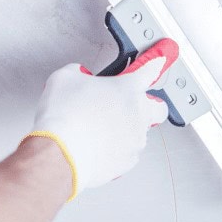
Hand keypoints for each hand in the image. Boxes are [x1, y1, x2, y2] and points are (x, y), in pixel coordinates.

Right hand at [26, 39, 178, 199]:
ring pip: (141, 132)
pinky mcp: (126, 162)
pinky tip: (96, 144)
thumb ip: (77, 73)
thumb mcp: (64, 78)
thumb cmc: (64, 119)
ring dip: (126, 128)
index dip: (155, 62)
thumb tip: (78, 76)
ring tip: (100, 127)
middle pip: (159, 108)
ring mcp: (135, 140)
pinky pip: (127, 152)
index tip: (161, 58)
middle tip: (130, 103)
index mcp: (128, 88)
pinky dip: (116, 148)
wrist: (59, 156)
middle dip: (149, 104)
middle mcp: (138, 114)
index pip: (149, 70)